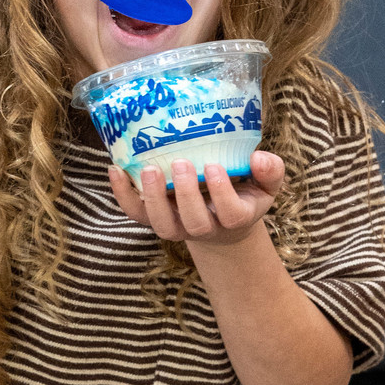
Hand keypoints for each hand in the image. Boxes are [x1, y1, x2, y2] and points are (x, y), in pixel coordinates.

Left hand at [109, 150, 284, 246]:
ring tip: (149, 169)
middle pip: (194, 223)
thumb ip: (269, 171)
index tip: (214, 167)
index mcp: (235, 218)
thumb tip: (260, 157)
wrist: (219, 216)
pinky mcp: (154, 218)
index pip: (231, 215)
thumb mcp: (264, 183)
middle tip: (181, 164)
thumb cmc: (243, 191)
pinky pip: (136, 213)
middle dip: (186, 195)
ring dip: (153, 198)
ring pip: (162, 224)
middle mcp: (204, 227)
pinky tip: (115, 169)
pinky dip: (122, 194)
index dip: (222, 194)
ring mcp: (177, 226)